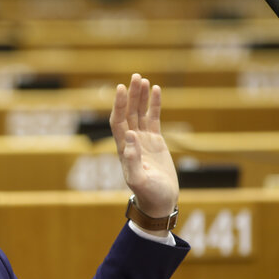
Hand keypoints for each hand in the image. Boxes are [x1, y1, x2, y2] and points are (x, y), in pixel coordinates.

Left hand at [109, 73, 178, 219]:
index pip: (118, 121)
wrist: (159, 202)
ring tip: (143, 79)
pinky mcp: (155, 141)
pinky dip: (153, 105)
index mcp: (124, 149)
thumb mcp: (139, 181)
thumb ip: (132, 161)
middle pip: (128, 113)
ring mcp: (142, 140)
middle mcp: (131, 142)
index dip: (118, 105)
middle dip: (130, 95)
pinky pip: (153, 118)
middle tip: (135, 77)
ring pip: (139, 113)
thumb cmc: (149, 194)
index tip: (121, 88)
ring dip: (140, 97)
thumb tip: (130, 137)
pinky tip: (156, 90)